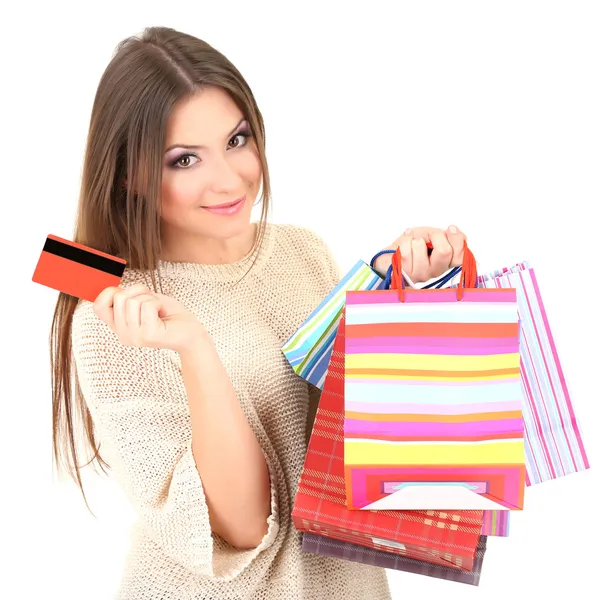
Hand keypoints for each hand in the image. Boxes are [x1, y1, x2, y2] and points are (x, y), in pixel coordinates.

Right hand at [93, 284, 209, 353]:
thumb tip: (111, 287)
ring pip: (134, 300)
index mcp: (119, 327)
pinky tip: (163, 314)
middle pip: (118, 297)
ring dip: (151, 298)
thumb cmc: (169, 314)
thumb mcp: (143, 300)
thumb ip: (125, 296)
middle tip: (152, 303)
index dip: (110, 292)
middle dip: (139, 292)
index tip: (128, 292)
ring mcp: (135, 337)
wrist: (191, 331)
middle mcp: (123, 335)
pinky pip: (148, 305)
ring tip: (159, 310)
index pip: (98, 306)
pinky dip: (159, 303)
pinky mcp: (148, 335)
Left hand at [373, 225, 466, 283]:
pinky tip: (402, 245)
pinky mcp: (405, 274)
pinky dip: (404, 241)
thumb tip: (459, 235)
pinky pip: (405, 249)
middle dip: (435, 236)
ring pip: (420, 246)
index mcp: (445, 263)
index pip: (460, 256)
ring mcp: (420, 274)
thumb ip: (445, 236)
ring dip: (414, 239)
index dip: (457, 239)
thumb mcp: (430, 235)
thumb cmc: (411, 245)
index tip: (450, 228)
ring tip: (412, 244)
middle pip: (444, 252)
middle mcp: (435, 271)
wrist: (389, 256)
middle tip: (427, 236)